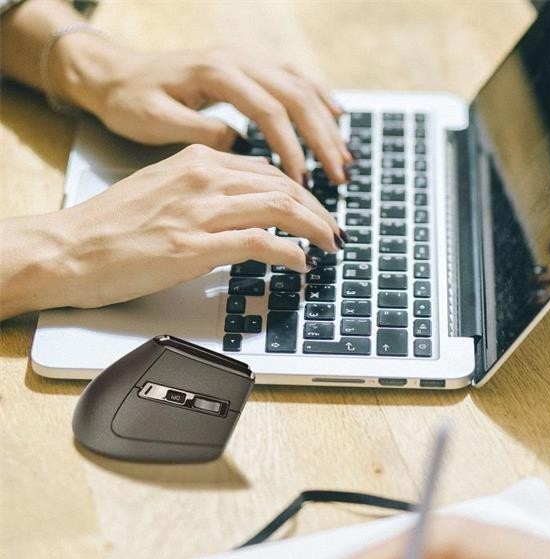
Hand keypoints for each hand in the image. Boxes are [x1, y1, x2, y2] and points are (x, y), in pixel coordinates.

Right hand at [22, 144, 340, 311]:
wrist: (71, 249)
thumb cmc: (113, 228)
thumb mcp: (165, 192)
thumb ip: (206, 193)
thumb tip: (247, 210)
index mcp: (196, 161)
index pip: (267, 171)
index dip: (302, 193)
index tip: (318, 211)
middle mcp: (202, 178)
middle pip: (283, 186)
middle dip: (319, 211)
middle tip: (336, 232)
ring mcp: (200, 212)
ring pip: (280, 208)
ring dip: (315, 228)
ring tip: (330, 245)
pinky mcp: (195, 247)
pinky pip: (260, 243)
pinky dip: (289, 253)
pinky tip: (301, 264)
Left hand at [51, 35, 351, 183]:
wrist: (112, 73)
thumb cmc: (130, 103)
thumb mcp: (156, 122)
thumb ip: (202, 133)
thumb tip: (244, 148)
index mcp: (215, 72)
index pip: (269, 111)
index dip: (292, 149)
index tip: (304, 185)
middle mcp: (237, 60)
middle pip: (296, 96)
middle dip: (322, 140)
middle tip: (340, 178)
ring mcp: (245, 60)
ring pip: (301, 86)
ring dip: (327, 124)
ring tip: (346, 159)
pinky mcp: (248, 68)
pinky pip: (295, 78)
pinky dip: (320, 98)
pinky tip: (338, 118)